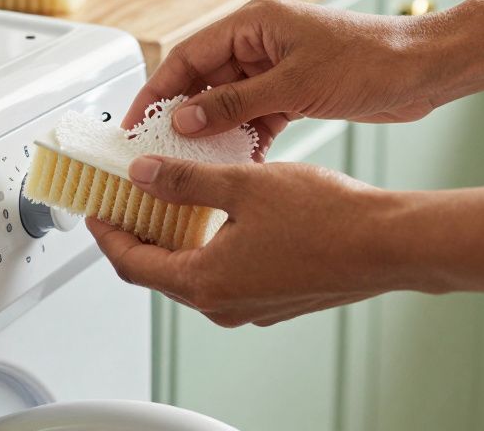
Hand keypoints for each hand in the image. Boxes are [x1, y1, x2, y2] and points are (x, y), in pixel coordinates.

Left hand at [87, 154, 423, 326]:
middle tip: (128, 200)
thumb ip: (185, 182)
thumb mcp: (242, 185)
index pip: (132, 264)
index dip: (107, 234)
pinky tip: (220, 214)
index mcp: (206, 282)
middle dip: (138, 235)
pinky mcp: (273, 299)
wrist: (387, 244)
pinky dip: (210, 246)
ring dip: (177, 238)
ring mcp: (250, 307)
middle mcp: (223, 305)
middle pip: (159, 272)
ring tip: (171, 198)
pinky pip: (225, 275)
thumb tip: (142, 177)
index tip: (96, 210)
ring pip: (194, 273)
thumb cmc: (326, 219)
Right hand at [123, 0, 439, 155]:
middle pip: (203, 80)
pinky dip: (246, 140)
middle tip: (157, 150)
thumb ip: (234, 104)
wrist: (424, 70)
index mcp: (253, 23)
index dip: (157, 89)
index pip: (187, 55)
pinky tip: (239, 165)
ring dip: (214, 133)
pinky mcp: (295, 92)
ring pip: (228, 103)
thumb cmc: (370, 60)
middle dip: (181, 116)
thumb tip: (184, 119)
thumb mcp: (294, 86)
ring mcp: (277, 68)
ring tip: (193, 165)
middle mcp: (260, 42)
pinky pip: (255, 118)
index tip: (135, 121)